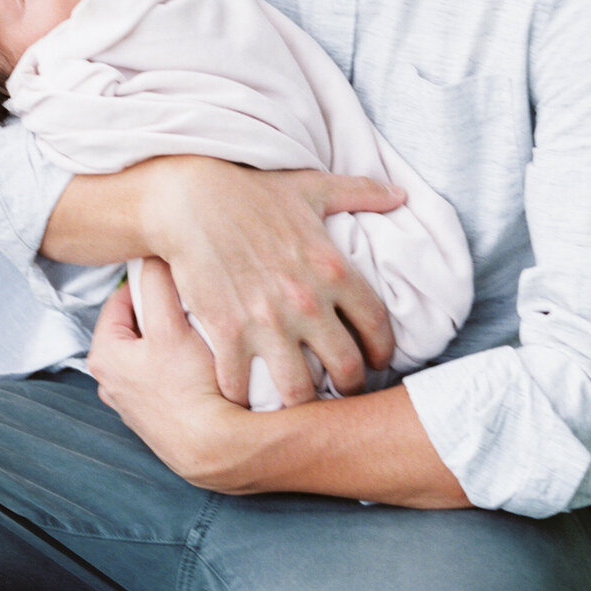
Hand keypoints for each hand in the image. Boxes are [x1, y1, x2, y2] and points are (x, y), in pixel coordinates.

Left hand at [88, 262, 248, 489]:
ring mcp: (135, 404)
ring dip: (177, 339)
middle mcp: (111, 382)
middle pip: (139, 326)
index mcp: (103, 356)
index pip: (122, 299)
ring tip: (205, 335)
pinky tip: (207, 366)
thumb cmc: (191, 388)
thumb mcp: (170, 325)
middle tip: (194, 306)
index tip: (176, 277)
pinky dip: (184, 367)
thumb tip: (153, 254)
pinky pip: (170, 378)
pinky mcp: (160, 420)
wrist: (220, 450)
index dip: (150, 283)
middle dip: (165, 312)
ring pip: (156, 352)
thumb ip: (157, 284)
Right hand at [145, 160, 402, 406]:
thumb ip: (360, 191)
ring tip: (298, 403)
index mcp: (334, 269)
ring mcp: (267, 322)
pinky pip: (243, 386)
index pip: (378, 327)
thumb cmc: (251, 192)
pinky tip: (245, 397)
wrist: (189, 198)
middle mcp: (307, 302)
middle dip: (350, 387)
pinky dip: (244, 399)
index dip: (383, 351)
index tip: (376, 360)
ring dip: (302, 403)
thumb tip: (401, 193)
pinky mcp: (227, 332)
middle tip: (341, 390)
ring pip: (300, 390)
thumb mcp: (311, 187)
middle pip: (347, 369)